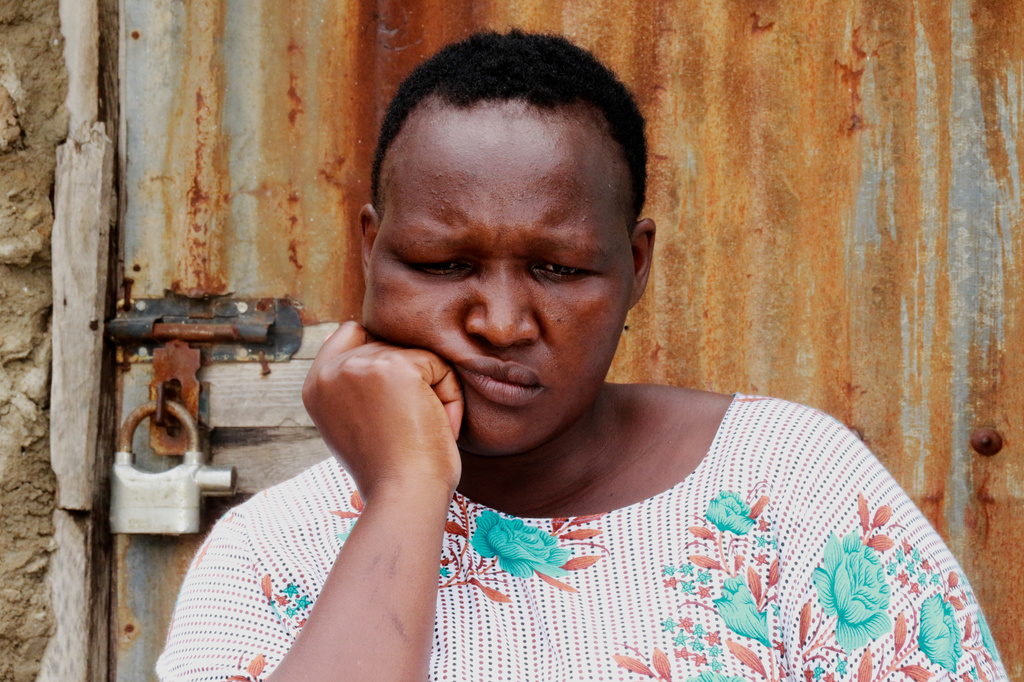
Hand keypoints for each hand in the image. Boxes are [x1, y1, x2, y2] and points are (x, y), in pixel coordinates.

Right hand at [302, 321, 463, 500]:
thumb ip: (350, 384)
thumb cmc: (388, 470)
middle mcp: (331, 371)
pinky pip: (439, 365)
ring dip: (431, 391)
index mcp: (316, 386)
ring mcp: (360, 366)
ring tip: (420, 430)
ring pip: (416, 356)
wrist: (403, 497)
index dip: (381, 356)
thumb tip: (352, 332)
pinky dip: (449, 396)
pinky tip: (436, 426)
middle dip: (410, 383)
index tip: (391, 398)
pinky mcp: (395, 367)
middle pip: (390, 346)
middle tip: (408, 430)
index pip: (350, 333)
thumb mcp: (351, 422)